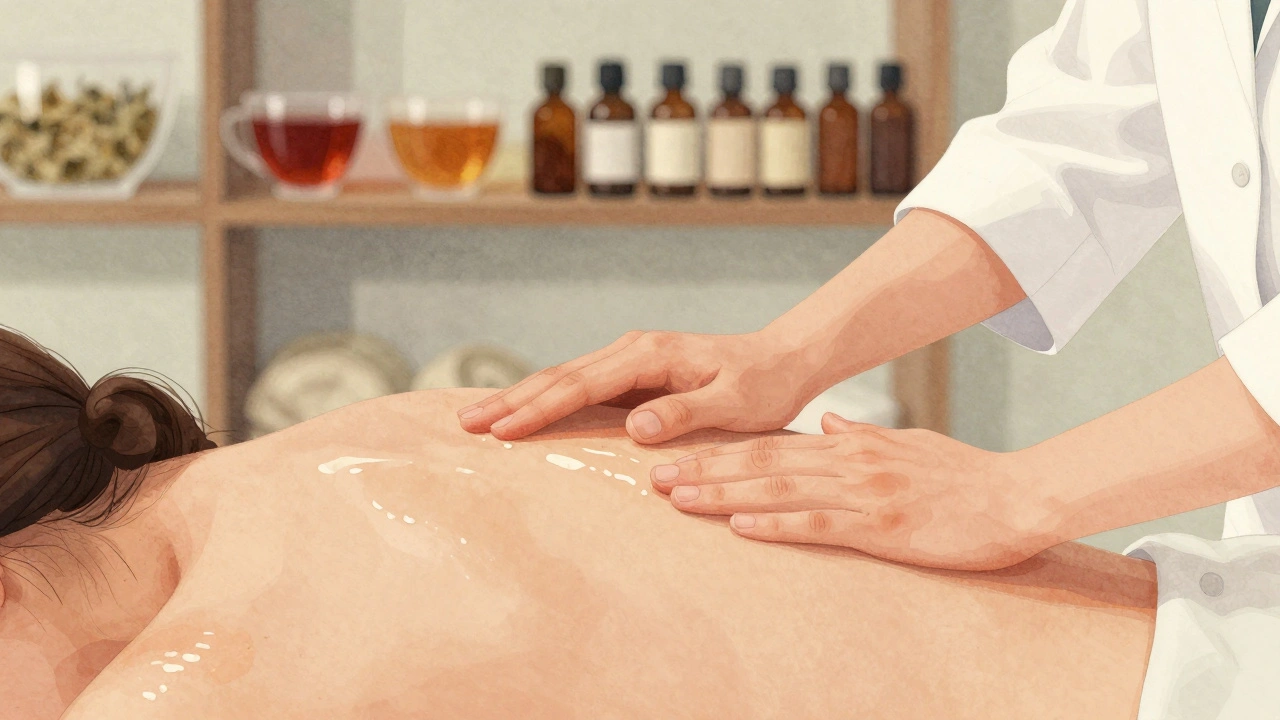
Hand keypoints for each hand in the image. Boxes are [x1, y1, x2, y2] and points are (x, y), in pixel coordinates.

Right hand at [456, 330, 819, 443]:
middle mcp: (633, 350)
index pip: (583, 385)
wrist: (783, 360)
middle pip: (560, 377)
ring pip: (564, 379)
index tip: (504, 428)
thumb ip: (686, 413)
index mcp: (651, 355)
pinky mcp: (632, 373)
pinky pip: (580, 387)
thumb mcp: (736, 404)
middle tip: (466, 423)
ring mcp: (630, 359)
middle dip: (511, 401)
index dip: (540, 408)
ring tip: (477, 418)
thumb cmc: (764, 385)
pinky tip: (520, 411)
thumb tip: (636, 427)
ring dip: (520, 398)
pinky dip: (544, 398)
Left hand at [650, 413, 1057, 570]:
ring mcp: (864, 493)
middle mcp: (849, 461)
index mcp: (852, 443)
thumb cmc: (963, 475)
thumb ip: (863, 435)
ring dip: (725, 495)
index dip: (722, 451)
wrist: (1016, 496)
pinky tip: (740, 526)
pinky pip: (819, 525)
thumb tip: (826, 425)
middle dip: (706, 469)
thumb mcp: (908, 442)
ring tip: (679, 498)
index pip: (772, 445)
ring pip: (779, 490)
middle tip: (656, 477)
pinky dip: (775, 525)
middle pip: (762, 463)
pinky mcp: (881, 528)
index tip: (680, 457)